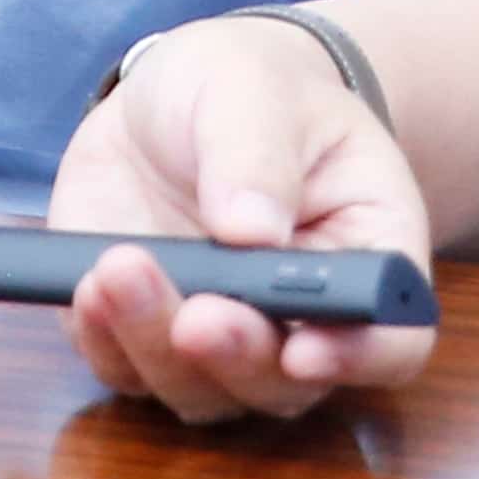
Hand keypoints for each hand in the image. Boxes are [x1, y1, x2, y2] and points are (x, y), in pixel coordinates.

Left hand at [45, 17, 438, 420]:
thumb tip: (252, 230)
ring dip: (156, 347)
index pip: (393, 342)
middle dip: (235, 357)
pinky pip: (123, 368)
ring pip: (199, 391)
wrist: (182, 94)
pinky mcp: (144, 332)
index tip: (303, 348)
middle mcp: (301, 320)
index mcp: (366, 258)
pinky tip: (85, 283)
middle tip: (196, 315)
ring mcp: (221, 335)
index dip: (357, 360)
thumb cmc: (249, 87)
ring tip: (115, 269)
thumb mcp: (255, 88)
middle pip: (284, 384)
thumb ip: (257, 156)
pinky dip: (102, 340)